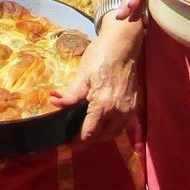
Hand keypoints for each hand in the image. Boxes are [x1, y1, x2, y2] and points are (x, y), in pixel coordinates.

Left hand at [51, 21, 140, 140]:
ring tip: (88, 129)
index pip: (89, 133)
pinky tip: (104, 122)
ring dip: (100, 135)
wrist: (123, 46)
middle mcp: (118, 112)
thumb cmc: (101, 57)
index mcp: (103, 105)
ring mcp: (128, 111)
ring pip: (113, 134)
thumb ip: (70, 94)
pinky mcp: (134, 107)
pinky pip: (122, 126)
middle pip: (101, 136)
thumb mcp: (82, 74)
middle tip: (75, 135)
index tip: (68, 144)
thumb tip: (55, 104)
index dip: (77, 141)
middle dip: (88, 138)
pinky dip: (112, 129)